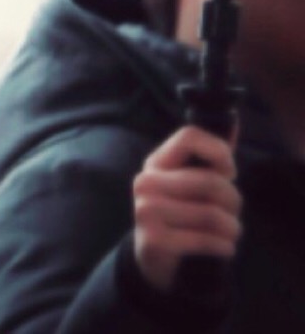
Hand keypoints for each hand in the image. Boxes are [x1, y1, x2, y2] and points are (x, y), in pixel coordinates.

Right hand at [132, 125, 241, 292]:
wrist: (154, 257)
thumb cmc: (180, 214)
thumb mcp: (190, 183)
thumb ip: (212, 157)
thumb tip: (234, 121)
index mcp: (156, 163)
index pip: (189, 136)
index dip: (219, 151)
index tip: (228, 172)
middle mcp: (145, 182)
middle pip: (211, 182)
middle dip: (233, 201)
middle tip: (231, 213)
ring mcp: (146, 210)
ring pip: (212, 214)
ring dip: (232, 228)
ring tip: (228, 233)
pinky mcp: (154, 239)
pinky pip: (206, 239)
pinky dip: (224, 246)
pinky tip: (222, 247)